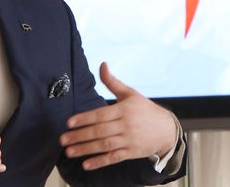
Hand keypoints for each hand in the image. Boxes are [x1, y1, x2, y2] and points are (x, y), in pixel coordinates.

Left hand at [59, 62, 177, 170]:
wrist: (167, 129)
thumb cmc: (145, 110)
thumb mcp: (130, 94)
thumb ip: (112, 82)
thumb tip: (102, 64)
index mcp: (124, 109)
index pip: (101, 115)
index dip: (84, 119)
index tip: (69, 123)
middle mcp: (126, 125)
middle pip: (100, 131)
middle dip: (80, 136)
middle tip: (62, 139)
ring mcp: (129, 140)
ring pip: (104, 146)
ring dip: (85, 149)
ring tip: (69, 152)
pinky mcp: (131, 153)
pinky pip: (113, 158)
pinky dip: (100, 162)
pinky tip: (86, 164)